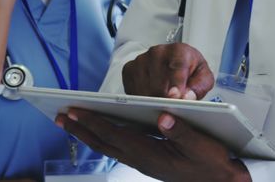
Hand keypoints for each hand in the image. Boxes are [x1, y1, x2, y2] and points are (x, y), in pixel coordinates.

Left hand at [57, 109, 249, 181]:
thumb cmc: (213, 163)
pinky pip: (119, 149)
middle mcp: (143, 160)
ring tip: (73, 123)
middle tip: (61, 117)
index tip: (76, 111)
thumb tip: (162, 116)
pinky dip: (105, 138)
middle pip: (105, 143)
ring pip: (109, 147)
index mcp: (152, 154)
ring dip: (89, 134)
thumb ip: (181, 131)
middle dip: (81, 130)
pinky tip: (101, 132)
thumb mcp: (202, 145)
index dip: (95, 122)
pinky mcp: (148, 162)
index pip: (116, 135)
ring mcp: (144, 163)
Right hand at [122, 43, 214, 99]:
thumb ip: (199, 87)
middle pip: (158, 82)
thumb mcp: (204, 78)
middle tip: (171, 110)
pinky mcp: (129, 69)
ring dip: (152, 102)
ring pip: (143, 89)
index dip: (176, 83)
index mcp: (178, 51)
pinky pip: (132, 90)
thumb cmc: (191, 71)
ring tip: (162, 106)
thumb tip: (186, 97)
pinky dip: (140, 100)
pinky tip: (150, 100)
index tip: (175, 98)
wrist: (177, 62)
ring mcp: (141, 60)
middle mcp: (157, 52)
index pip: (177, 66)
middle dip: (164, 99)